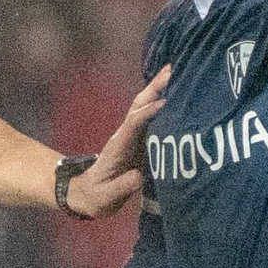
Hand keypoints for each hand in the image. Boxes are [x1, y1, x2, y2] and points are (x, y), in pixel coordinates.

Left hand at [59, 68, 167, 218]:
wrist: (88, 195)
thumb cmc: (96, 197)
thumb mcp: (104, 197)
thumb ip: (120, 187)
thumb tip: (137, 177)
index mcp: (118, 147)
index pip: (133, 124)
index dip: (148, 114)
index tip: (165, 104)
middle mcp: (127, 136)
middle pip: (140, 106)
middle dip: (154, 88)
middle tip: (172, 69)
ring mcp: (134, 136)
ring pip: (147, 107)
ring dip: (161, 89)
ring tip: (178, 71)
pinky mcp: (142, 141)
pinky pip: (155, 118)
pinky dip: (166, 103)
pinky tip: (180, 93)